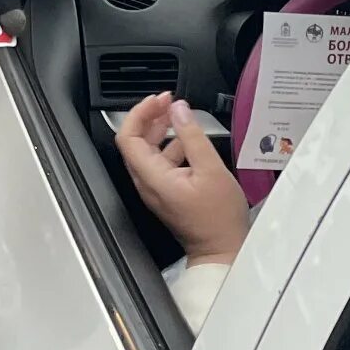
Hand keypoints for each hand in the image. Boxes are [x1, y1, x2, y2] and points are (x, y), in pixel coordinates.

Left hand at [115, 93, 248, 264]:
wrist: (222, 250)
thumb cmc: (219, 218)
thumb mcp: (211, 169)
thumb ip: (192, 136)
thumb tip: (179, 110)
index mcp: (152, 177)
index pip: (128, 137)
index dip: (140, 112)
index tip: (159, 99)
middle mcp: (147, 183)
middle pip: (135, 141)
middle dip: (150, 116)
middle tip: (169, 102)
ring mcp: (154, 189)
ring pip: (147, 151)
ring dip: (160, 130)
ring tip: (179, 116)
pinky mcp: (165, 192)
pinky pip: (159, 163)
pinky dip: (169, 145)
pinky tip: (188, 141)